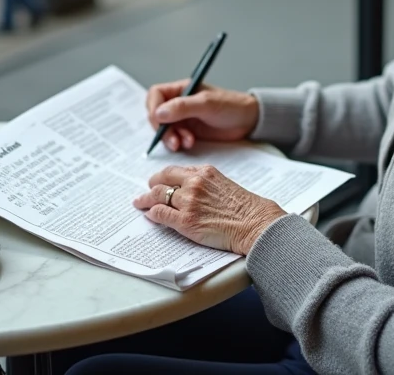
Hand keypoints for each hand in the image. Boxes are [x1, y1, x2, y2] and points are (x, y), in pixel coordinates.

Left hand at [134, 165, 285, 253]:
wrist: (254, 223)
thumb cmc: (245, 208)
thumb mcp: (223, 184)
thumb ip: (205, 182)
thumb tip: (188, 188)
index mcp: (203, 172)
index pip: (174, 171)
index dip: (162, 177)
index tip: (157, 181)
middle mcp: (193, 183)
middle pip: (161, 180)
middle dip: (151, 186)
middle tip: (145, 192)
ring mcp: (188, 202)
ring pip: (157, 196)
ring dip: (146, 200)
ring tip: (140, 203)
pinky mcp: (185, 221)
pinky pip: (161, 214)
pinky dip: (152, 214)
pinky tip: (150, 215)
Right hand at [146, 80, 258, 151]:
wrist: (248, 122)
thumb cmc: (230, 106)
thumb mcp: (206, 104)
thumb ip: (182, 107)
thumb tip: (158, 113)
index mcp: (181, 89)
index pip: (156, 95)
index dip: (153, 107)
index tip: (159, 121)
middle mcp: (179, 103)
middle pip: (157, 114)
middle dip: (162, 128)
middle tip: (173, 139)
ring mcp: (183, 118)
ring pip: (164, 128)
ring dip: (171, 137)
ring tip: (185, 143)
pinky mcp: (188, 131)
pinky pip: (174, 138)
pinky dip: (178, 142)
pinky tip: (190, 144)